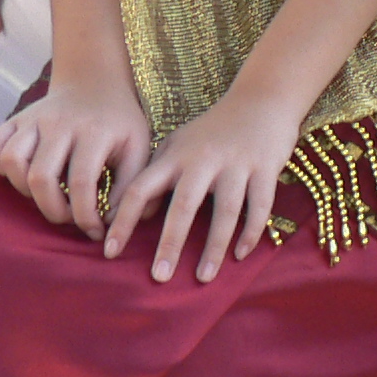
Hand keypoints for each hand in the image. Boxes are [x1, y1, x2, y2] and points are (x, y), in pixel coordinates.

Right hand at [0, 72, 150, 241]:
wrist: (96, 83)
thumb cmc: (120, 123)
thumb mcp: (138, 148)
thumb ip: (130, 186)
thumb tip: (113, 224)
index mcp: (95, 131)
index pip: (82, 182)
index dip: (85, 215)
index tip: (94, 230)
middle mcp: (61, 123)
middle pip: (41, 177)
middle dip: (52, 209)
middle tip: (68, 217)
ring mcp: (35, 119)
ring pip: (12, 160)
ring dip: (24, 189)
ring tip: (47, 195)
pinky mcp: (16, 118)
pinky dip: (1, 167)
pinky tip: (24, 174)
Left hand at [103, 84, 304, 281]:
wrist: (263, 99)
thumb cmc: (214, 128)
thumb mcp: (179, 143)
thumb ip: (156, 173)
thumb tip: (135, 214)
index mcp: (176, 156)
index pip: (140, 189)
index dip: (123, 221)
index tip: (110, 252)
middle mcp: (204, 160)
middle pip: (183, 207)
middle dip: (170, 244)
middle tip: (159, 277)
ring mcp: (237, 164)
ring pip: (225, 212)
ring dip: (214, 247)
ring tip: (204, 277)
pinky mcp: (266, 168)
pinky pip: (259, 206)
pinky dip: (250, 232)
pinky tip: (240, 254)